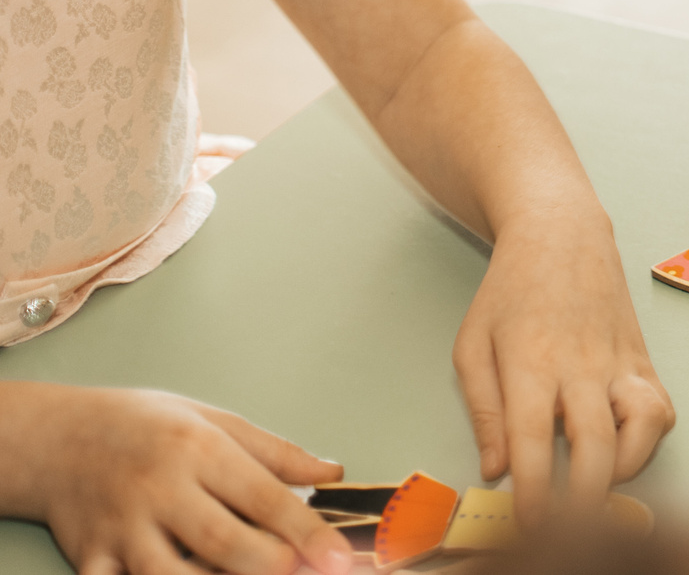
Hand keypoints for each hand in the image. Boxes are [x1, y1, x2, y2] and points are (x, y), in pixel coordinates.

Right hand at [0, 383, 352, 574]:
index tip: (339, 559)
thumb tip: (332, 472)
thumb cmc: (143, 425)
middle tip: (302, 572)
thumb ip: (275, 452)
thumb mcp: (214, 420)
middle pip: (223, 543)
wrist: (57, 438)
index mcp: (198, 449)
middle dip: (271, 565)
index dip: (308, 533)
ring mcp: (121, 529)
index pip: (264, 497)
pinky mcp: (90, 558)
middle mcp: (159, 489)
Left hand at [452, 206, 674, 521]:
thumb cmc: (510, 290)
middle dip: (586, 497)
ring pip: (643, 427)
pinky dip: (648, 440)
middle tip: (568, 527)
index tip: (528, 525)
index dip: (534, 490)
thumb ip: (483, 411)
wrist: (563, 233)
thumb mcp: (472, 345)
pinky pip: (661, 410)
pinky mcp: (642, 359)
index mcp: (529, 361)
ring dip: (625, 469)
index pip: (534, 440)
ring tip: (596, 485)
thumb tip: (497, 469)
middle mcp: (581, 363)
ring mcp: (619, 360)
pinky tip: (622, 449)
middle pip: (596, 443)